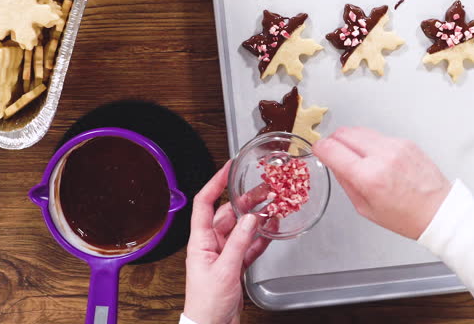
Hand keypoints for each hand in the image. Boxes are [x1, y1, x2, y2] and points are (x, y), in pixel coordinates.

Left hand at [183, 162, 270, 323]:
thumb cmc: (207, 304)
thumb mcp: (225, 270)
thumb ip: (239, 243)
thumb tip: (250, 218)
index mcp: (200, 241)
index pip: (205, 203)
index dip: (215, 183)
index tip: (228, 168)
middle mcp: (210, 244)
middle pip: (227, 214)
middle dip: (245, 200)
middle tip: (264, 188)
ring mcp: (223, 254)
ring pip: (241, 229)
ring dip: (256, 219)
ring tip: (273, 206)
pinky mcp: (234, 266)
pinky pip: (248, 246)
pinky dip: (260, 238)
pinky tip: (271, 230)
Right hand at [313, 127, 451, 239]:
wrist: (439, 211)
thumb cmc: (406, 216)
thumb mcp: (365, 208)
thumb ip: (346, 182)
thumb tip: (333, 162)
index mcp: (368, 176)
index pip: (331, 149)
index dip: (319, 148)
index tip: (318, 151)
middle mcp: (381, 156)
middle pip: (343, 133)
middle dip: (334, 141)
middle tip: (335, 153)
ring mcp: (395, 145)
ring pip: (360, 130)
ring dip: (351, 140)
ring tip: (357, 158)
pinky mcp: (405, 141)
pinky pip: (378, 136)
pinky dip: (370, 143)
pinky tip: (377, 159)